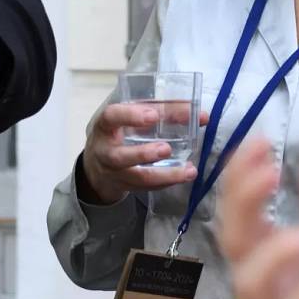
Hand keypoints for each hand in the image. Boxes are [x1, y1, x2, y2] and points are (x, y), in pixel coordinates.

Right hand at [76, 102, 210, 205]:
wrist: (97, 165)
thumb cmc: (119, 131)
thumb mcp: (130, 116)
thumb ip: (162, 111)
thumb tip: (202, 116)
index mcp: (105, 125)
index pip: (112, 117)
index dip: (130, 116)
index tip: (153, 115)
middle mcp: (106, 151)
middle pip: (121, 156)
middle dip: (144, 154)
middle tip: (167, 149)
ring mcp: (115, 172)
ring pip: (138, 178)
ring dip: (165, 175)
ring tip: (189, 171)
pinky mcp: (126, 186)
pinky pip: (147, 188)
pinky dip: (167, 182)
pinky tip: (183, 176)